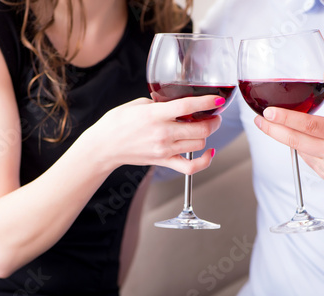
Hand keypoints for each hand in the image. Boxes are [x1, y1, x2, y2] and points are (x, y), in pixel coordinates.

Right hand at [88, 95, 222, 174]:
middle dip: (213, 121)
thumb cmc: (118, 123)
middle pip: (201, 129)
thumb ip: (161, 103)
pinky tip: (209, 152)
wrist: (105, 145)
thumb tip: (179, 103)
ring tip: (204, 128)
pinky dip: (204, 161)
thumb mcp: (140, 104)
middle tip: (214, 115)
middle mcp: (163, 133)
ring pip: (199, 144)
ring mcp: (164, 150)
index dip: (208, 102)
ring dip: (206, 135)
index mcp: (156, 114)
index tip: (218, 100)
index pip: (189, 107)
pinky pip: (190, 167)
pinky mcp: (163, 161)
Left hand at [254, 77, 323, 228]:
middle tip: (259, 120)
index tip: (268, 112)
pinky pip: (306, 160)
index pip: (309, 125)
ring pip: (298, 150)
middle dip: (272, 129)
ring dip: (285, 138)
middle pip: (295, 140)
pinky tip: (300, 139)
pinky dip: (301, 148)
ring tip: (275, 125)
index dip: (284, 118)